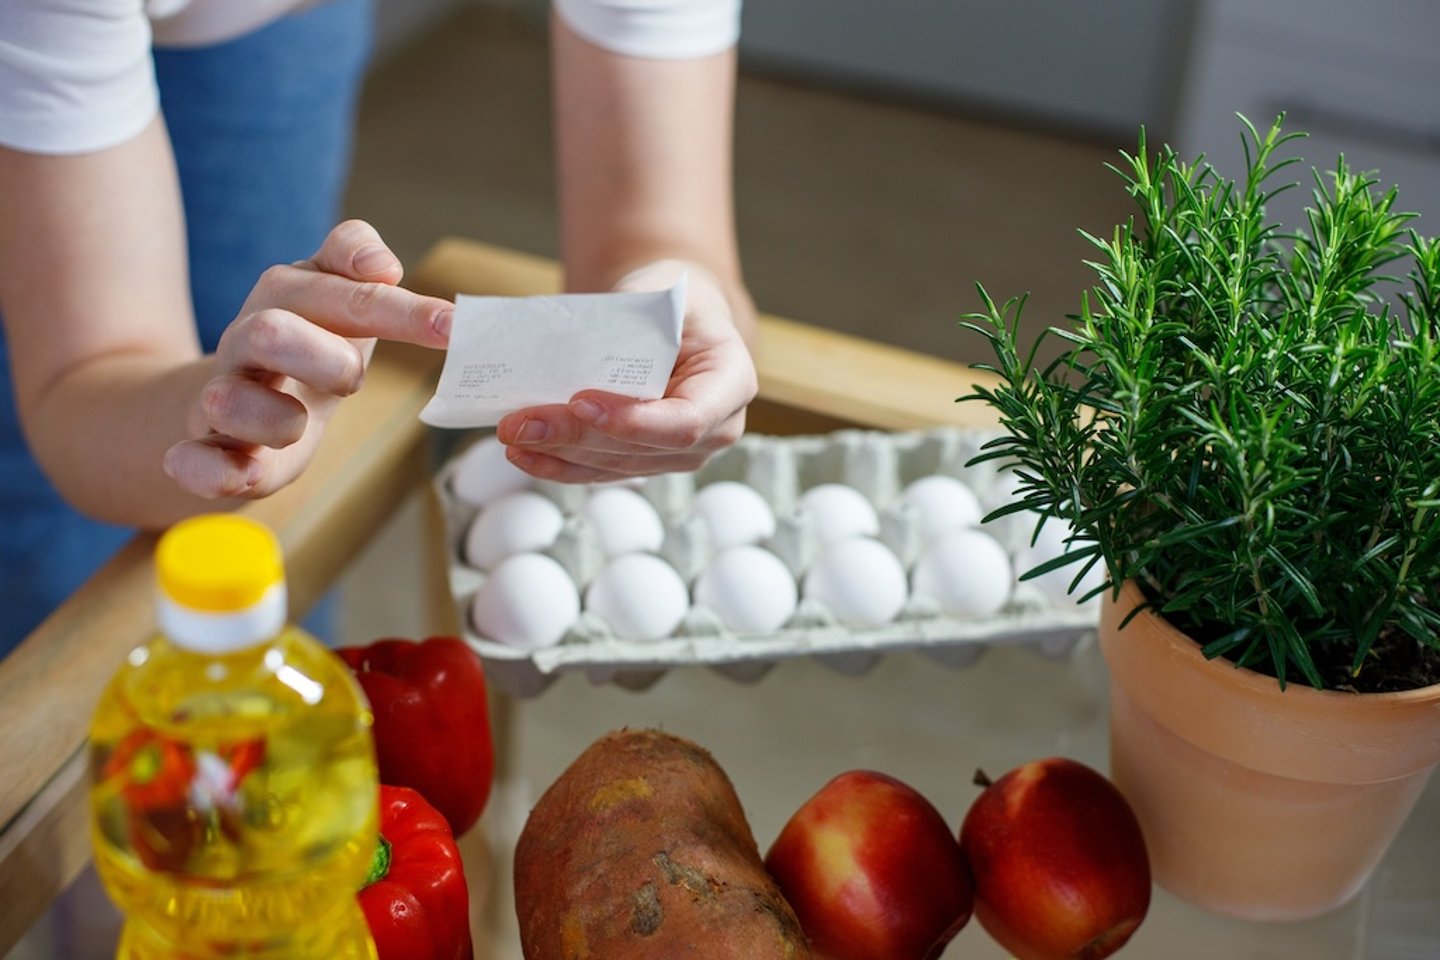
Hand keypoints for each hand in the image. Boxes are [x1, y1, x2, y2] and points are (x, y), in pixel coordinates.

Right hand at [163, 220, 452, 498]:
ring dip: (276, 419)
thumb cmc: (309, 346)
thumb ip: (357, 262)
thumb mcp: (338, 300)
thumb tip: (383, 264)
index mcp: (287, 296)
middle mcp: (247, 340)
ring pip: (228, 400)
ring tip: (299, 424)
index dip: (395, 306)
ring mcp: (221, 396)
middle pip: (270, 333)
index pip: (338, 285)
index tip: (451, 326)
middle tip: (353, 379)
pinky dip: (214, 471)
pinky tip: (242, 474)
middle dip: (325, 358)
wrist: (234, 404)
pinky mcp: (205, 450)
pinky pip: (192, 461)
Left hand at [495, 261, 757, 482]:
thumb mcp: (659, 297)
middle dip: (576, 437)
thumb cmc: (671, 301)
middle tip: (521, 422)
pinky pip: (603, 472)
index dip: (633, 421)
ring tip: (513, 434)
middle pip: (642, 449)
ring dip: (560, 454)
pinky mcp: (647, 462)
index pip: (686, 420)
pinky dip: (560, 465)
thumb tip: (559, 356)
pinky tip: (525, 455)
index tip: (581, 402)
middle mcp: (716, 429)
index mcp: (732, 381)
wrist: (676, 318)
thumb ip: (625, 330)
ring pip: (616, 466)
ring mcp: (681, 454)